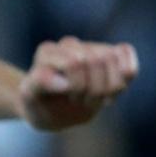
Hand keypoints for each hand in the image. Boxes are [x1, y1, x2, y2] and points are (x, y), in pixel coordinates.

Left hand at [18, 37, 137, 130]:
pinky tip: (112, 90)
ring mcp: (91, 47)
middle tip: (79, 100)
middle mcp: (68, 45)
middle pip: (96, 61)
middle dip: (92, 90)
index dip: (77, 86)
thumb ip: (40, 83)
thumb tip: (66, 80)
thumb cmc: (40, 104)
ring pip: (112, 59)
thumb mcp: (29, 99)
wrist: (54, 111)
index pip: (74, 62)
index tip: (66, 97)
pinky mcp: (111, 52)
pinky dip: (125, 74)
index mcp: (47, 52)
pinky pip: (126, 53)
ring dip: (108, 89)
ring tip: (92, 98)